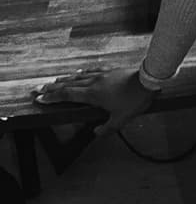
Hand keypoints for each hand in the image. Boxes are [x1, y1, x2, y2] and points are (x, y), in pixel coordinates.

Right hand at [32, 67, 156, 135]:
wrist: (148, 80)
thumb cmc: (135, 100)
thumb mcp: (121, 120)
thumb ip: (107, 129)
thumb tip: (96, 133)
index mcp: (93, 95)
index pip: (68, 96)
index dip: (53, 97)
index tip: (40, 99)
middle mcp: (94, 83)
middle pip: (69, 84)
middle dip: (53, 88)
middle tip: (39, 89)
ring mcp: (102, 75)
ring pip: (79, 76)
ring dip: (65, 79)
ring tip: (54, 81)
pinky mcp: (110, 70)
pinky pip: (91, 71)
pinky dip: (81, 72)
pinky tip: (79, 72)